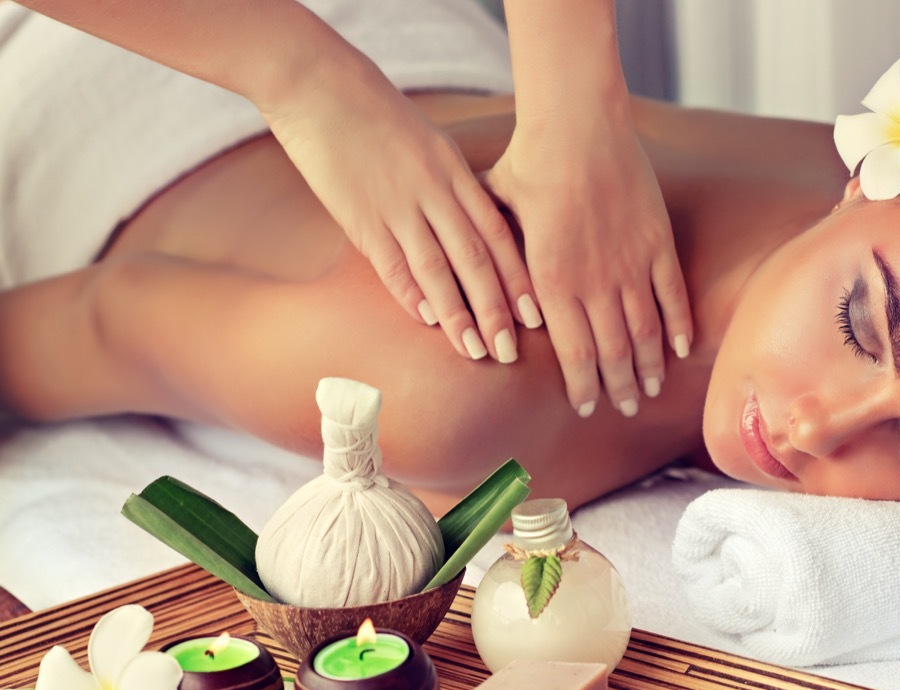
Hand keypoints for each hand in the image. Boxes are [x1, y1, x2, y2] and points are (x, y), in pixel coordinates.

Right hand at [260, 51, 534, 363]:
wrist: (318, 85)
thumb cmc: (376, 115)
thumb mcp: (431, 144)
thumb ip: (453, 187)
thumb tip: (475, 228)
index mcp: (455, 173)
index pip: (497, 235)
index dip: (518, 278)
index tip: (535, 316)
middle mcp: (433, 191)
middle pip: (475, 260)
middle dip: (496, 309)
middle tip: (511, 351)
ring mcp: (397, 205)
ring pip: (437, 269)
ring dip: (458, 314)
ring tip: (475, 350)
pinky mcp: (360, 215)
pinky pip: (391, 262)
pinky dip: (410, 294)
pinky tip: (426, 322)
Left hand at [482, 113, 692, 416]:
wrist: (577, 124)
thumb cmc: (530, 165)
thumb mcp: (498, 216)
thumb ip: (499, 261)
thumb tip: (498, 302)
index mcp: (552, 281)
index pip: (574, 354)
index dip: (583, 387)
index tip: (587, 407)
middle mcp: (594, 282)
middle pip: (612, 352)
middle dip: (618, 387)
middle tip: (623, 408)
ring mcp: (630, 264)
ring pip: (645, 332)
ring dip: (649, 365)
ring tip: (651, 389)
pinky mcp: (657, 242)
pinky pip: (672, 296)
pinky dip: (678, 326)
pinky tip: (680, 350)